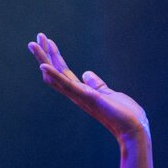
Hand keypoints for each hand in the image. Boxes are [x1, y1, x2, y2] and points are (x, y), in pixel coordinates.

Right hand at [29, 34, 148, 140]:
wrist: (134, 128)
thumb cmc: (124, 114)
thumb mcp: (108, 94)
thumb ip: (96, 84)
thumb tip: (86, 73)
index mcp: (82, 93)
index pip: (63, 73)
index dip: (55, 58)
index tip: (48, 42)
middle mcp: (77, 95)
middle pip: (55, 73)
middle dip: (44, 56)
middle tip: (35, 39)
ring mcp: (80, 97)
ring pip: (55, 77)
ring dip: (43, 60)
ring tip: (32, 44)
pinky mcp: (86, 97)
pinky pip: (67, 85)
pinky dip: (54, 75)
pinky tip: (43, 66)